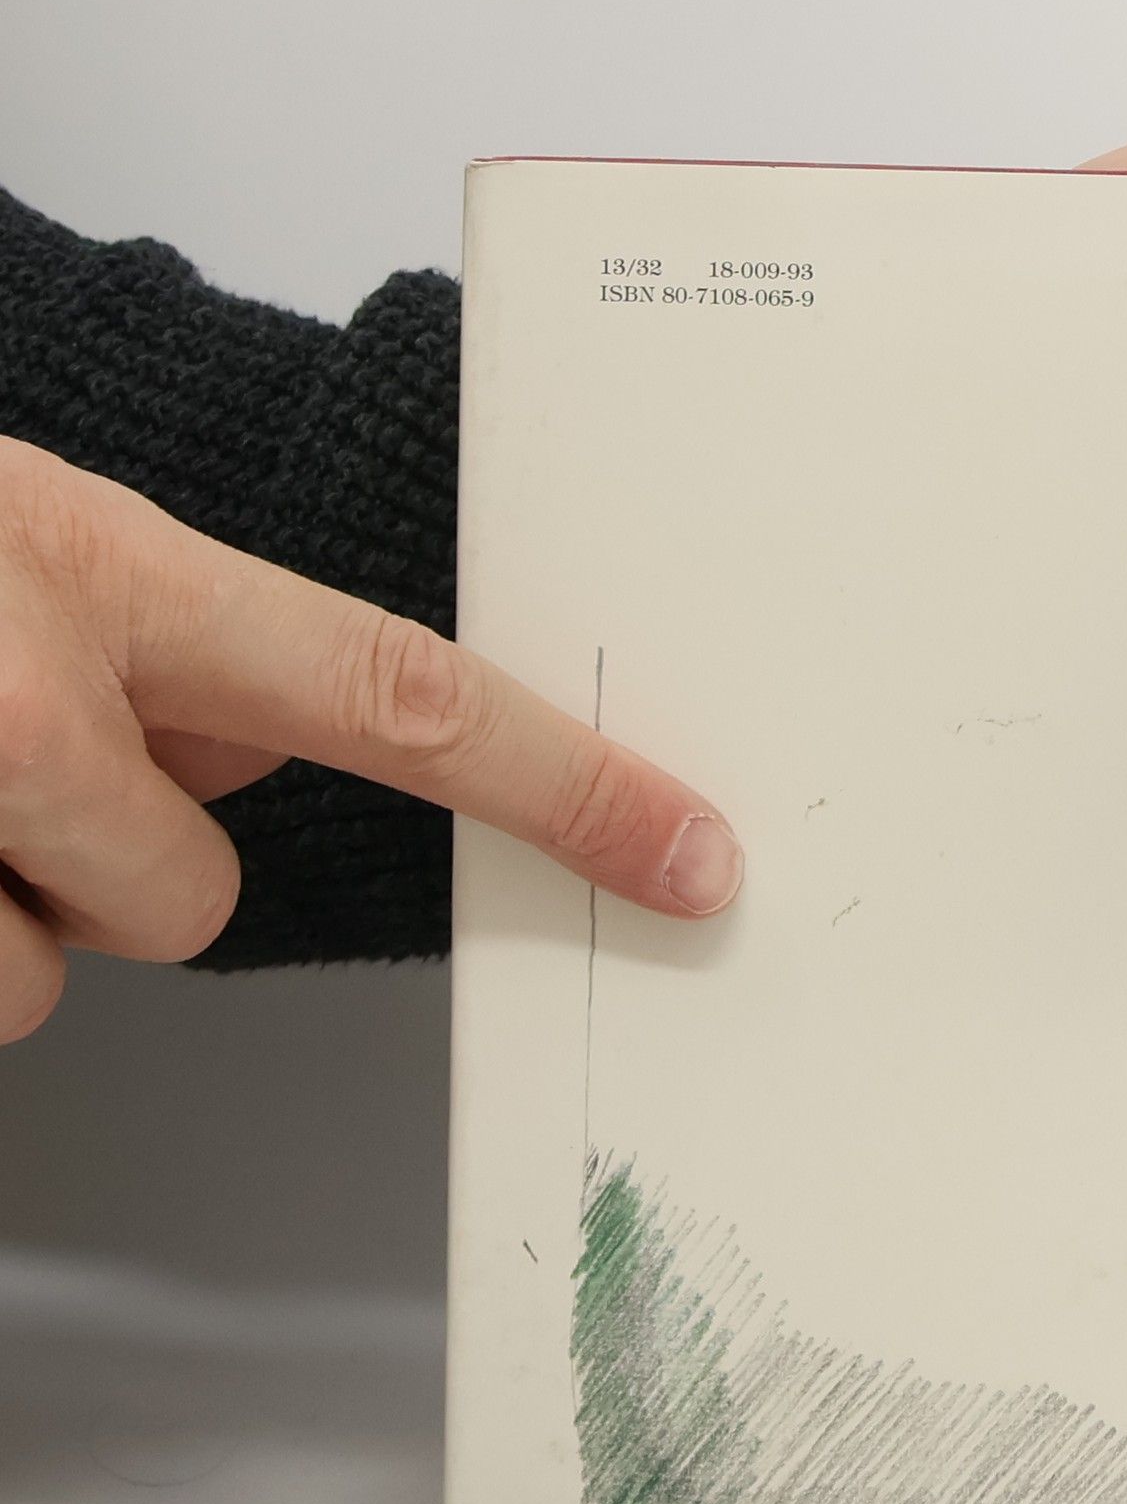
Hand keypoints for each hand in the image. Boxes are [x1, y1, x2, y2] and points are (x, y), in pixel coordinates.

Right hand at [0, 439, 741, 1041]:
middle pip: (196, 899)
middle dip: (119, 862)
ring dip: (11, 895)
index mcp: (110, 570)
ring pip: (61, 964)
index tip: (682, 850)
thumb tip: (252, 754)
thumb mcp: (42, 539)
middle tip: (13, 759)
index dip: (560, 785)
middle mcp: (27, 691)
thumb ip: (186, 641)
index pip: (397, 693)